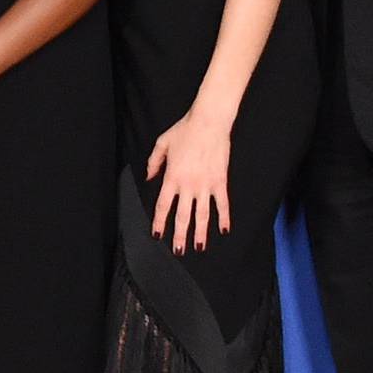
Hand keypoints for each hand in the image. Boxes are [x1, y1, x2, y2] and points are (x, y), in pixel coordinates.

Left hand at [147, 102, 231, 253]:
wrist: (209, 122)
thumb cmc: (185, 130)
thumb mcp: (161, 144)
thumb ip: (153, 163)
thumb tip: (149, 178)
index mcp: (172, 177)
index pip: (163, 206)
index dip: (159, 222)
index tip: (157, 235)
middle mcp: (188, 185)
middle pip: (182, 216)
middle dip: (180, 236)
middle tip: (178, 251)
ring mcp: (206, 185)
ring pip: (202, 215)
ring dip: (201, 233)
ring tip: (199, 247)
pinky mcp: (220, 181)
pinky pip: (222, 204)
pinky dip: (224, 218)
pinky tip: (224, 230)